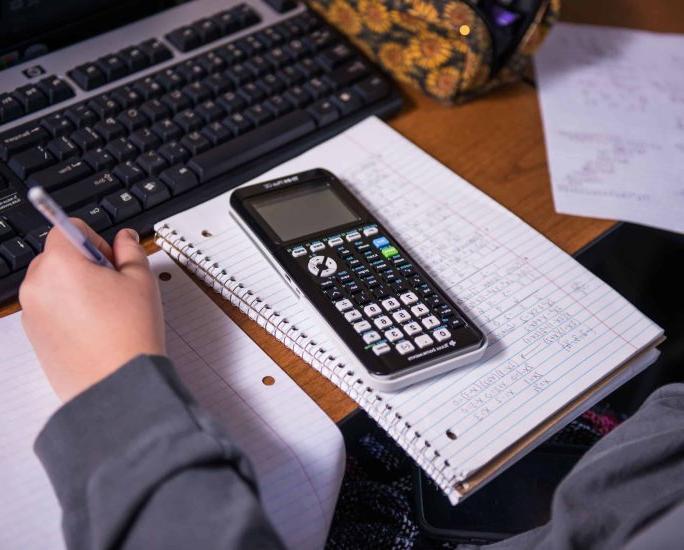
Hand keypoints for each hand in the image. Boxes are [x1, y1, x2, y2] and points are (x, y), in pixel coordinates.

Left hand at [19, 220, 165, 401]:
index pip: (66, 228)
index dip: (95, 239)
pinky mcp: (35, 336)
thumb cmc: (129, 334)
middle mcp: (37, 286)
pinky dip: (69, 311)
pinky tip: (97, 329)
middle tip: (115, 287)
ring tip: (108, 312)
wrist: (118, 384)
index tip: (112, 259)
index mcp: (60, 264)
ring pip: (54, 284)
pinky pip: (51, 310)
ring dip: (76, 288)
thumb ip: (130, 250)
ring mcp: (32, 314)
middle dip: (84, 264)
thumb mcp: (141, 281)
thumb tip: (124, 239)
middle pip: (57, 257)